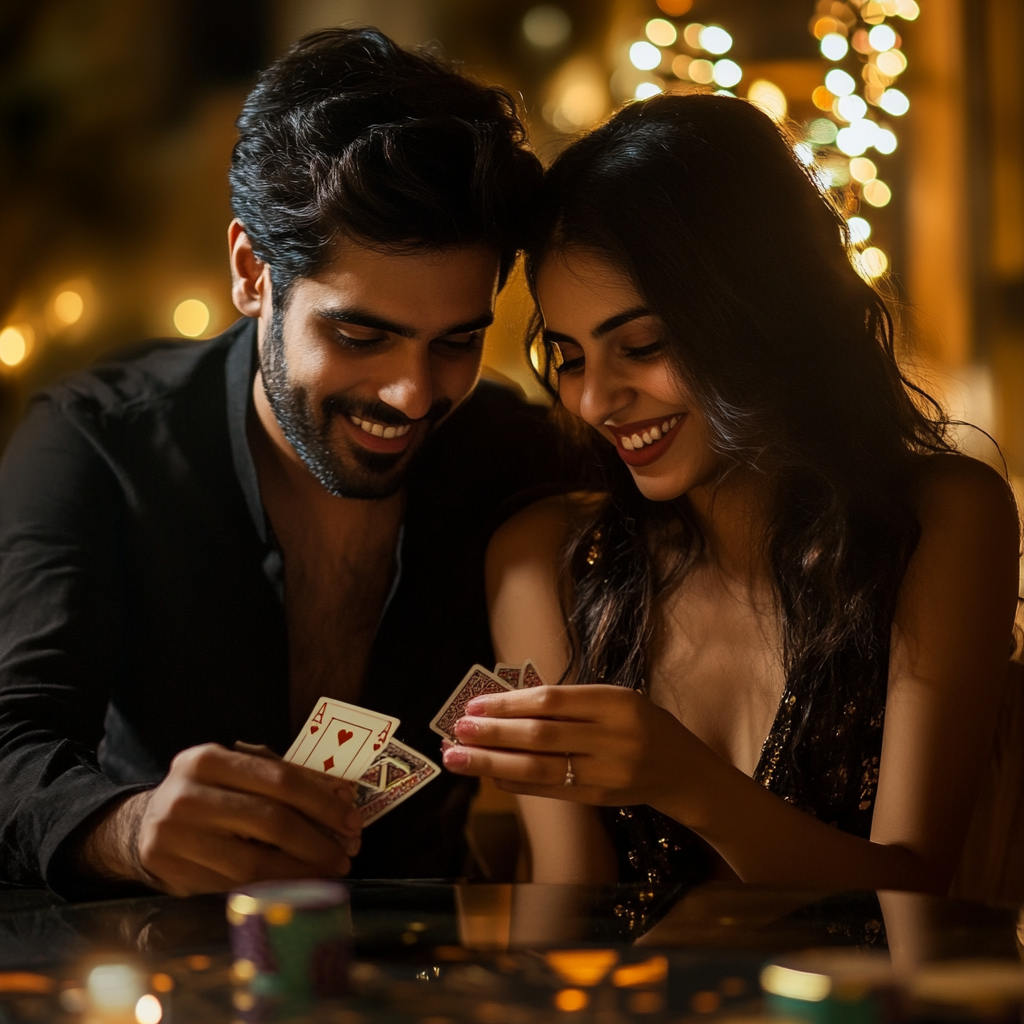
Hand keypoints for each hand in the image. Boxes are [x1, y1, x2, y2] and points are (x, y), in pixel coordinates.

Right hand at [81, 743, 361, 895]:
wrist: (143, 825)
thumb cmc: (209, 793)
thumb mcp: (238, 772)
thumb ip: (286, 779)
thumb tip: (344, 795)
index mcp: (207, 759)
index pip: (279, 780)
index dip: (322, 802)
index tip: (352, 819)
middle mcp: (187, 795)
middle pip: (270, 821)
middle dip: (317, 840)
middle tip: (345, 852)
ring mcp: (174, 836)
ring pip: (254, 862)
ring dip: (300, 871)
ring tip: (328, 871)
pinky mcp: (171, 871)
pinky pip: (234, 886)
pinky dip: (273, 887)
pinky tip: (295, 884)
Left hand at [441, 684, 695, 809]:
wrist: (683, 771)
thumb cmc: (642, 726)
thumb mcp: (615, 701)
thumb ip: (570, 703)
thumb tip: (506, 706)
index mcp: (615, 702)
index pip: (552, 701)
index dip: (510, 703)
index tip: (475, 705)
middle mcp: (612, 737)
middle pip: (541, 735)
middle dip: (493, 733)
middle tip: (457, 730)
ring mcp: (606, 772)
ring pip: (540, 767)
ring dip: (493, 762)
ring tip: (459, 756)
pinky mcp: (600, 799)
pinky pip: (550, 790)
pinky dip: (517, 782)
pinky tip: (491, 774)